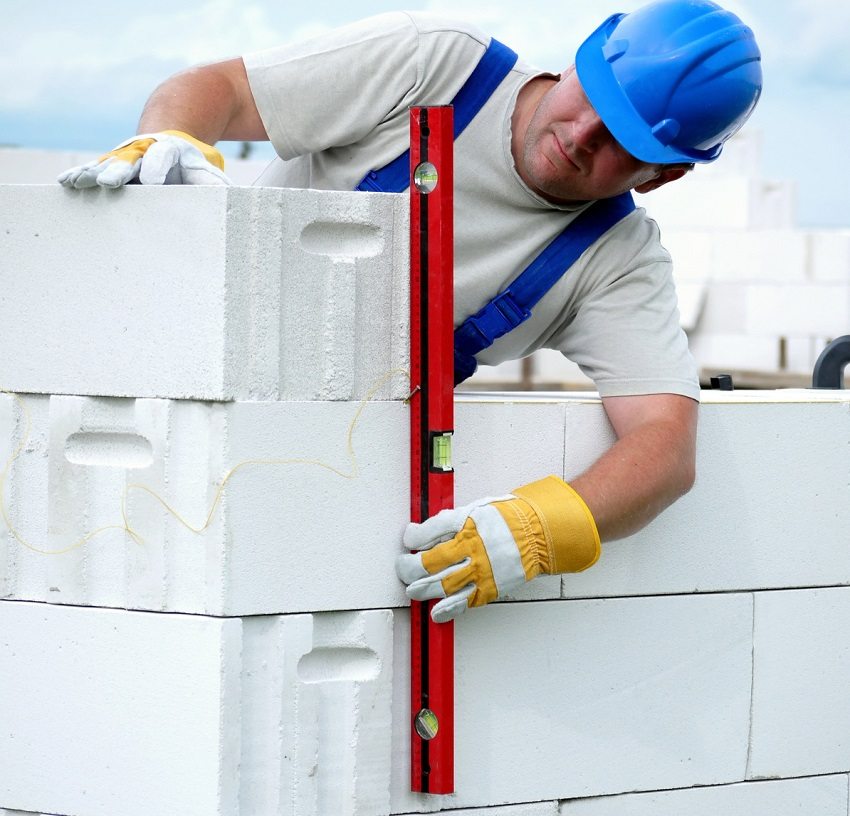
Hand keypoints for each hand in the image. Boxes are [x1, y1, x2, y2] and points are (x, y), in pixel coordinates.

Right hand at [57, 130, 230, 187]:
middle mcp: (142, 151)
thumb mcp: (204, 165)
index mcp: (169, 151)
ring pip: (107, 164)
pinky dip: (81, 174)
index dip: (156, 168)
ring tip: (78, 182)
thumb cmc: (189, 158)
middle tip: (111, 183)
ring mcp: (124, 156)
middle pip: (130, 161)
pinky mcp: (111, 162)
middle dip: (120, 171)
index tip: (152, 180)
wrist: (170, 129)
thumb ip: (211, 181)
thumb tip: (229, 198)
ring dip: (93, 174)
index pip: (163, 158)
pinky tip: (66, 183)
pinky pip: (94, 168)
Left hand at [396, 476, 600, 622]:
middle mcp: (472, 546)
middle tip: (403, 567)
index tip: (408, 540)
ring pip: (442, 585)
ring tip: (412, 589)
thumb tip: (428, 529)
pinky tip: (436, 612)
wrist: (539, 534)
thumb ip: (452, 519)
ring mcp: (481, 569)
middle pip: (430, 562)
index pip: (429, 531)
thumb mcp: (478, 508)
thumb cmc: (508, 518)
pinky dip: (448, 610)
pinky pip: (464, 601)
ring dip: (422, 589)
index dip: (413, 537)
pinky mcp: (490, 587)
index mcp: (467, 522)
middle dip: (409, 567)